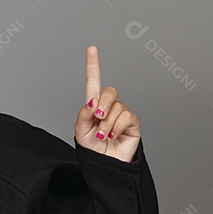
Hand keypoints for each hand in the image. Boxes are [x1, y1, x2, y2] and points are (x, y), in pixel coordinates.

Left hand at [74, 45, 140, 162]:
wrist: (105, 165)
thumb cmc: (92, 148)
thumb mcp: (80, 131)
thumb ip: (83, 114)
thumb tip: (92, 101)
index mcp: (94, 105)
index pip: (94, 82)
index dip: (93, 65)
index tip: (92, 48)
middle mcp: (109, 106)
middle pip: (110, 91)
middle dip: (102, 104)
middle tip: (97, 117)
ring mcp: (121, 113)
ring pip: (117, 107)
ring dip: (106, 123)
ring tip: (103, 135)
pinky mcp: (132, 122)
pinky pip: (126, 115)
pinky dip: (117, 126)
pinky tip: (113, 135)